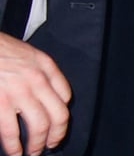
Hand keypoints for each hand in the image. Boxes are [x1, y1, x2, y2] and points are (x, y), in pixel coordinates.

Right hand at [0, 33, 70, 155]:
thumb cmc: (2, 51)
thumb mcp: (29, 55)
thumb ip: (40, 73)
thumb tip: (46, 96)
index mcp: (46, 66)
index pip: (65, 95)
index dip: (62, 114)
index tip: (57, 125)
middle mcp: (37, 80)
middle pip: (58, 115)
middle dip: (56, 135)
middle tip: (50, 145)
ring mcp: (19, 93)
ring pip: (39, 127)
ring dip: (37, 145)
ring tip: (32, 153)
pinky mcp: (1, 104)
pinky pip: (12, 132)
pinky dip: (14, 148)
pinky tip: (15, 153)